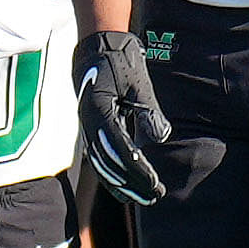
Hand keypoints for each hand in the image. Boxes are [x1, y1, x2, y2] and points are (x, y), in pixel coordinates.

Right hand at [75, 31, 170, 206]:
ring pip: (102, 165)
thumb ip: (148, 109)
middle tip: (154, 196)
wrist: (96, 49)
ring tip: (144, 198)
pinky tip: (126, 190)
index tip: (154, 182)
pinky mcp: (92, 131)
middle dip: (131, 182)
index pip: (119, 146)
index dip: (137, 167)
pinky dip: (112, 177)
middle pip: (109, 162)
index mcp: (98, 110)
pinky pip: (100, 159)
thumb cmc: (119, 62)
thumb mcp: (138, 81)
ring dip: (122, 184)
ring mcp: (88, 129)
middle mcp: (89, 123)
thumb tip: (160, 137)